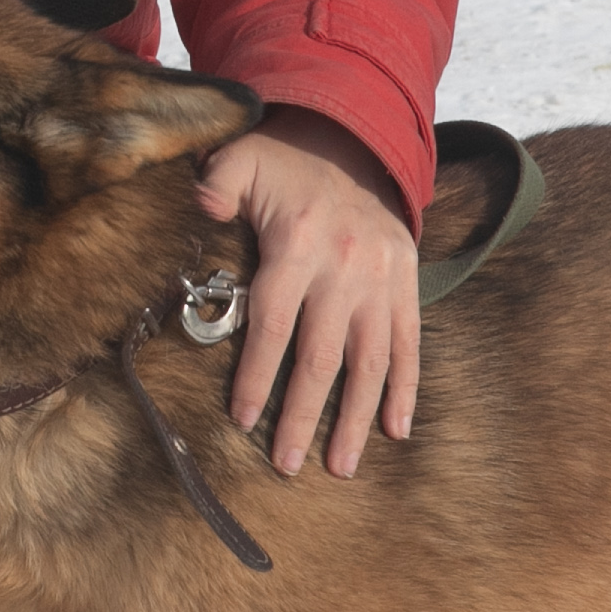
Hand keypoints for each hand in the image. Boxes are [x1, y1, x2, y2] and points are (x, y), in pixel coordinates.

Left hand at [193, 109, 417, 476]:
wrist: (356, 145)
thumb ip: (218, 184)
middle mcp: (345, 268)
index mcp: (298, 244)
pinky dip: (405, 389)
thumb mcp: (241, 159)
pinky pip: (410, 344)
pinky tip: (395, 430)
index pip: (275, 322)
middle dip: (304, 416)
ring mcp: (382, 280)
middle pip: (323, 355)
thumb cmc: (283, 165)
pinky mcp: (407, 285)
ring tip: (340, 466)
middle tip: (286, 465)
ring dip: (356, 418)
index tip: (243, 421)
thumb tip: (200, 206)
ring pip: (371, 361)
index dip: (258, 374)